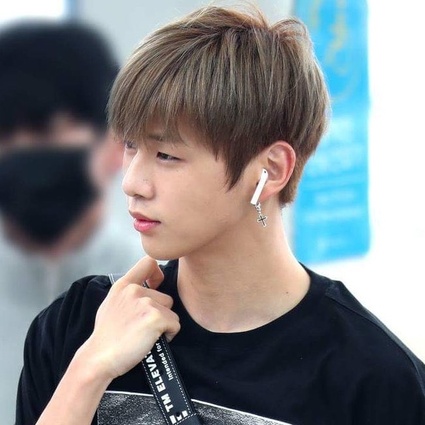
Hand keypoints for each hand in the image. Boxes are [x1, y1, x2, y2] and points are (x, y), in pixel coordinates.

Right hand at [83, 256, 180, 379]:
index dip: (158, 274)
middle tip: (142, 328)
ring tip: (145, 335)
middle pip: (166, 298)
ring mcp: (146, 303)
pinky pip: (175, 325)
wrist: (99, 359)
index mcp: (123, 285)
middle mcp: (135, 290)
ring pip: (171, 313)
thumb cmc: (107, 337)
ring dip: (164, 325)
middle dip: (160, 314)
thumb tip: (148, 288)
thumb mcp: (111, 305)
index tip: (156, 286)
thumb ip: (128, 294)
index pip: (148, 262)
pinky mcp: (156, 317)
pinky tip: (151, 342)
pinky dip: (169, 335)